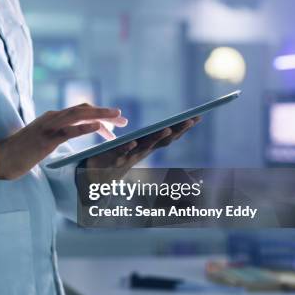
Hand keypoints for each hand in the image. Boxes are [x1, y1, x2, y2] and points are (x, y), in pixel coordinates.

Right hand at [0, 103, 127, 179]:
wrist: (0, 159)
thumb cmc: (19, 153)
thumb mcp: (40, 140)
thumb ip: (54, 135)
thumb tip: (68, 137)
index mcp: (52, 118)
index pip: (80, 111)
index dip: (99, 115)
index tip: (114, 123)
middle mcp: (52, 117)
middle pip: (84, 109)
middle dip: (106, 113)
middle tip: (124, 120)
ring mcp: (49, 127)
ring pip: (80, 115)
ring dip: (101, 116)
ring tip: (118, 120)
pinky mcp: (46, 139)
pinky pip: (69, 131)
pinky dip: (85, 128)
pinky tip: (98, 128)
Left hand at [84, 117, 200, 183]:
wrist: (95, 178)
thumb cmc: (114, 160)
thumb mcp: (132, 146)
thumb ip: (144, 138)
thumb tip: (162, 128)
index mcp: (146, 147)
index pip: (168, 136)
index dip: (182, 127)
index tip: (198, 116)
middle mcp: (141, 153)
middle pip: (163, 140)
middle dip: (179, 130)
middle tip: (193, 119)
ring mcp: (129, 157)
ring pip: (145, 147)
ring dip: (156, 138)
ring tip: (168, 129)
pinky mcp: (113, 159)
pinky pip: (121, 153)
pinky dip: (127, 148)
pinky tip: (133, 142)